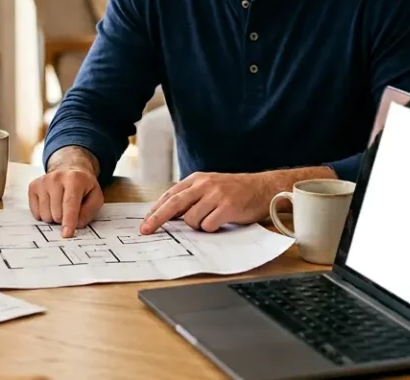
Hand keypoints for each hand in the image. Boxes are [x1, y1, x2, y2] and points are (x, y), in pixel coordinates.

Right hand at [28, 146, 103, 237]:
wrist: (69, 169)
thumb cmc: (83, 186)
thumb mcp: (95, 197)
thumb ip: (88, 213)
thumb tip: (75, 225)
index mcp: (75, 179)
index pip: (70, 204)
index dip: (69, 221)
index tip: (67, 234)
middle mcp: (56, 178)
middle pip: (57, 213)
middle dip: (64, 219)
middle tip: (70, 210)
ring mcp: (43, 182)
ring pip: (45, 215)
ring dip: (54, 217)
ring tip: (60, 206)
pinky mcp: (33, 186)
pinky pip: (36, 213)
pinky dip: (44, 214)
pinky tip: (51, 204)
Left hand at [140, 171, 277, 234]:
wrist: (264, 188)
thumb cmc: (236, 191)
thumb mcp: (210, 187)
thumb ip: (191, 197)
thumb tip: (169, 215)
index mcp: (197, 179)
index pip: (170, 195)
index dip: (155, 210)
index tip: (145, 223)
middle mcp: (204, 184)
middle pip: (174, 204)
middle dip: (157, 219)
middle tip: (146, 231)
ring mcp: (216, 195)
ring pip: (191, 219)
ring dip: (198, 226)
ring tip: (212, 220)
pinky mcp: (228, 206)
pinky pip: (208, 225)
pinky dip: (211, 229)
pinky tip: (222, 222)